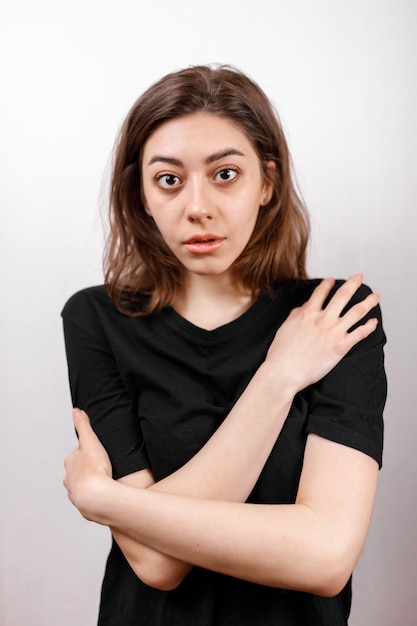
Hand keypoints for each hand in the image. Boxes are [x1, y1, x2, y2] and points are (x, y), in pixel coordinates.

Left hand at [63, 409, 112, 520]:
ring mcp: (75, 493)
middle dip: (89, 467)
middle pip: (79, 469)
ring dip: (91, 482)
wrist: (97, 497)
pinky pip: (88, 498)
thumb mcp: (90, 441)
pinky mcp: (83, 506)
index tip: (100, 451)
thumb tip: (76, 410)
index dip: (91, 450)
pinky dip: (94, 496)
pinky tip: (103, 494)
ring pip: (82, 484)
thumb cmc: (94, 469)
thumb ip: (83, 425)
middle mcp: (69, 478)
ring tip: (105, 480)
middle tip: (105, 465)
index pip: (79, 452)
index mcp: (70, 461)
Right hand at [264, 275, 379, 392]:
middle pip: (343, 295)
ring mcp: (334, 332)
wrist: (284, 372)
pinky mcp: (341, 347)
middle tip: (359, 277)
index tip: (333, 280)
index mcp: (308, 313)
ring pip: (357, 311)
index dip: (328, 283)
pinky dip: (369, 326)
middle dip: (353, 283)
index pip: (321, 291)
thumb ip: (297, 314)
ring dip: (368, 302)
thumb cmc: (281, 353)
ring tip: (375, 296)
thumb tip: (306, 306)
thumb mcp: (286, 326)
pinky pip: (360, 333)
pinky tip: (374, 321)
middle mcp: (323, 319)